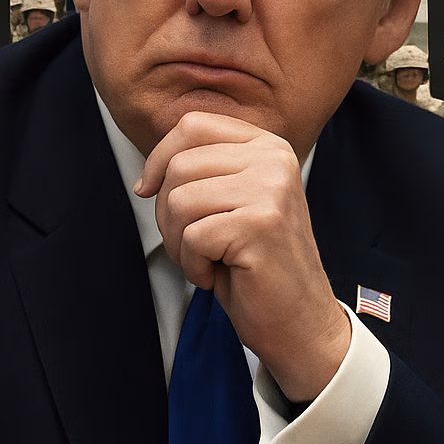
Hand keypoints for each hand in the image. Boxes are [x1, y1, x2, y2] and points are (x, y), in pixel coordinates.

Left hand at [137, 111, 350, 401]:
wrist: (297, 318)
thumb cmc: (252, 262)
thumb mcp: (228, 203)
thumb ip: (202, 172)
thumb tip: (146, 176)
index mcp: (266, 145)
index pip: (192, 125)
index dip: (159, 158)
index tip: (148, 190)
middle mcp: (274, 159)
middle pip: (179, 166)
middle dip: (167, 212)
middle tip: (194, 243)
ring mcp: (271, 189)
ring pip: (179, 201)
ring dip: (179, 241)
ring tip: (210, 258)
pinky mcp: (261, 224)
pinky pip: (192, 236)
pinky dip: (193, 264)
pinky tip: (221, 272)